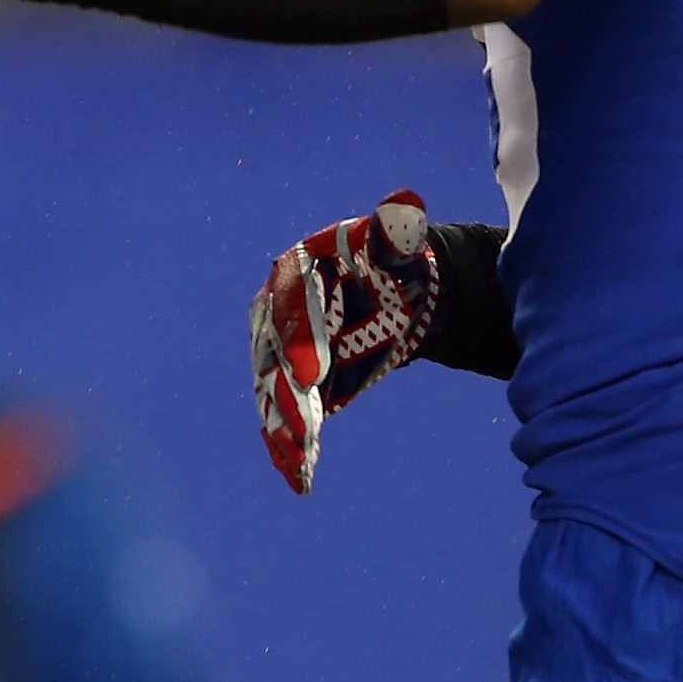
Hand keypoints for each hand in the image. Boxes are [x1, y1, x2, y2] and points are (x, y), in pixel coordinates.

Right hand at [250, 192, 437, 495]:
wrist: (393, 294)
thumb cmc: (390, 262)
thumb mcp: (395, 246)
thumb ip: (395, 230)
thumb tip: (406, 203)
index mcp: (295, 273)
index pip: (291, 309)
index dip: (299, 341)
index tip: (312, 374)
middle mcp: (276, 313)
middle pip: (276, 357)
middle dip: (287, 395)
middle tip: (303, 430)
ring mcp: (280, 350)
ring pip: (276, 392)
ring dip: (285, 429)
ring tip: (299, 463)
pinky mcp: (294, 382)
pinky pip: (288, 414)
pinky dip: (292, 446)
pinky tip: (301, 478)